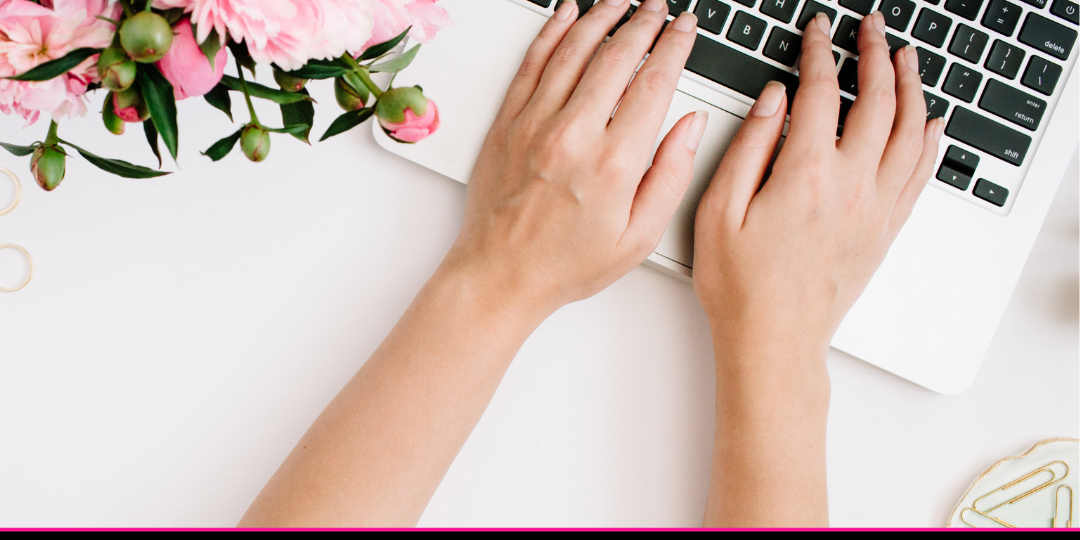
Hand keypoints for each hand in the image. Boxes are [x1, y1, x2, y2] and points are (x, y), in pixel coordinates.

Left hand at [440, 0, 707, 320]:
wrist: (500, 275)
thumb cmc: (566, 263)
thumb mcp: (639, 238)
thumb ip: (672, 177)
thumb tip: (690, 126)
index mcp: (614, 164)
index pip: (654, 83)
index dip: (674, 47)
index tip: (684, 30)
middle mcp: (573, 136)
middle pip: (616, 57)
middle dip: (643, 24)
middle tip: (658, 9)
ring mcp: (535, 125)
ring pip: (573, 51)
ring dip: (601, 18)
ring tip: (621, 3)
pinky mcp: (507, 124)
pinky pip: (532, 64)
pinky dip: (552, 33)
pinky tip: (567, 15)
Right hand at [693, 12, 942, 354]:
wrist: (775, 341)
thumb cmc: (741, 287)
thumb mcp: (718, 210)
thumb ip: (748, 147)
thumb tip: (773, 101)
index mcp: (806, 175)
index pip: (821, 92)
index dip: (820, 52)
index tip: (819, 31)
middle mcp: (852, 187)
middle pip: (878, 102)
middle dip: (876, 55)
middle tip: (872, 29)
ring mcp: (876, 209)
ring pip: (911, 131)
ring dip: (911, 87)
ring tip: (906, 59)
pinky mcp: (886, 230)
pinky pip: (921, 173)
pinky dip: (931, 140)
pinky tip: (931, 123)